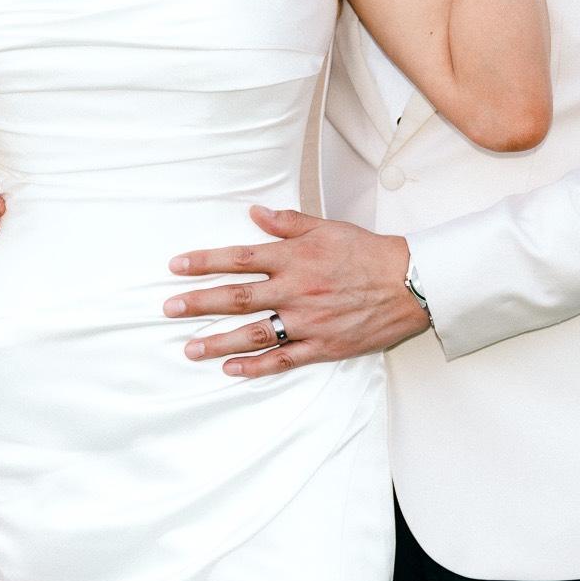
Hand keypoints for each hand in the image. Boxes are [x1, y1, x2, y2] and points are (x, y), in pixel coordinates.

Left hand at [162, 205, 430, 375]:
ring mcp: (307, 322)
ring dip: (219, 341)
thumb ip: (287, 223)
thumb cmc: (368, 253)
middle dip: (199, 303)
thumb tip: (254, 212)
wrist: (410, 284)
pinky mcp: (323, 346)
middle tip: (168, 308)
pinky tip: (231, 369)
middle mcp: (295, 290)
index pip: (239, 259)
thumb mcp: (327, 228)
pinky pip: (283, 360)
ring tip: (190, 348)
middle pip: (237, 298)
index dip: (204, 262)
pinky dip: (256, 367)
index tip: (176, 266)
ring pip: (254, 334)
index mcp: (294, 259)